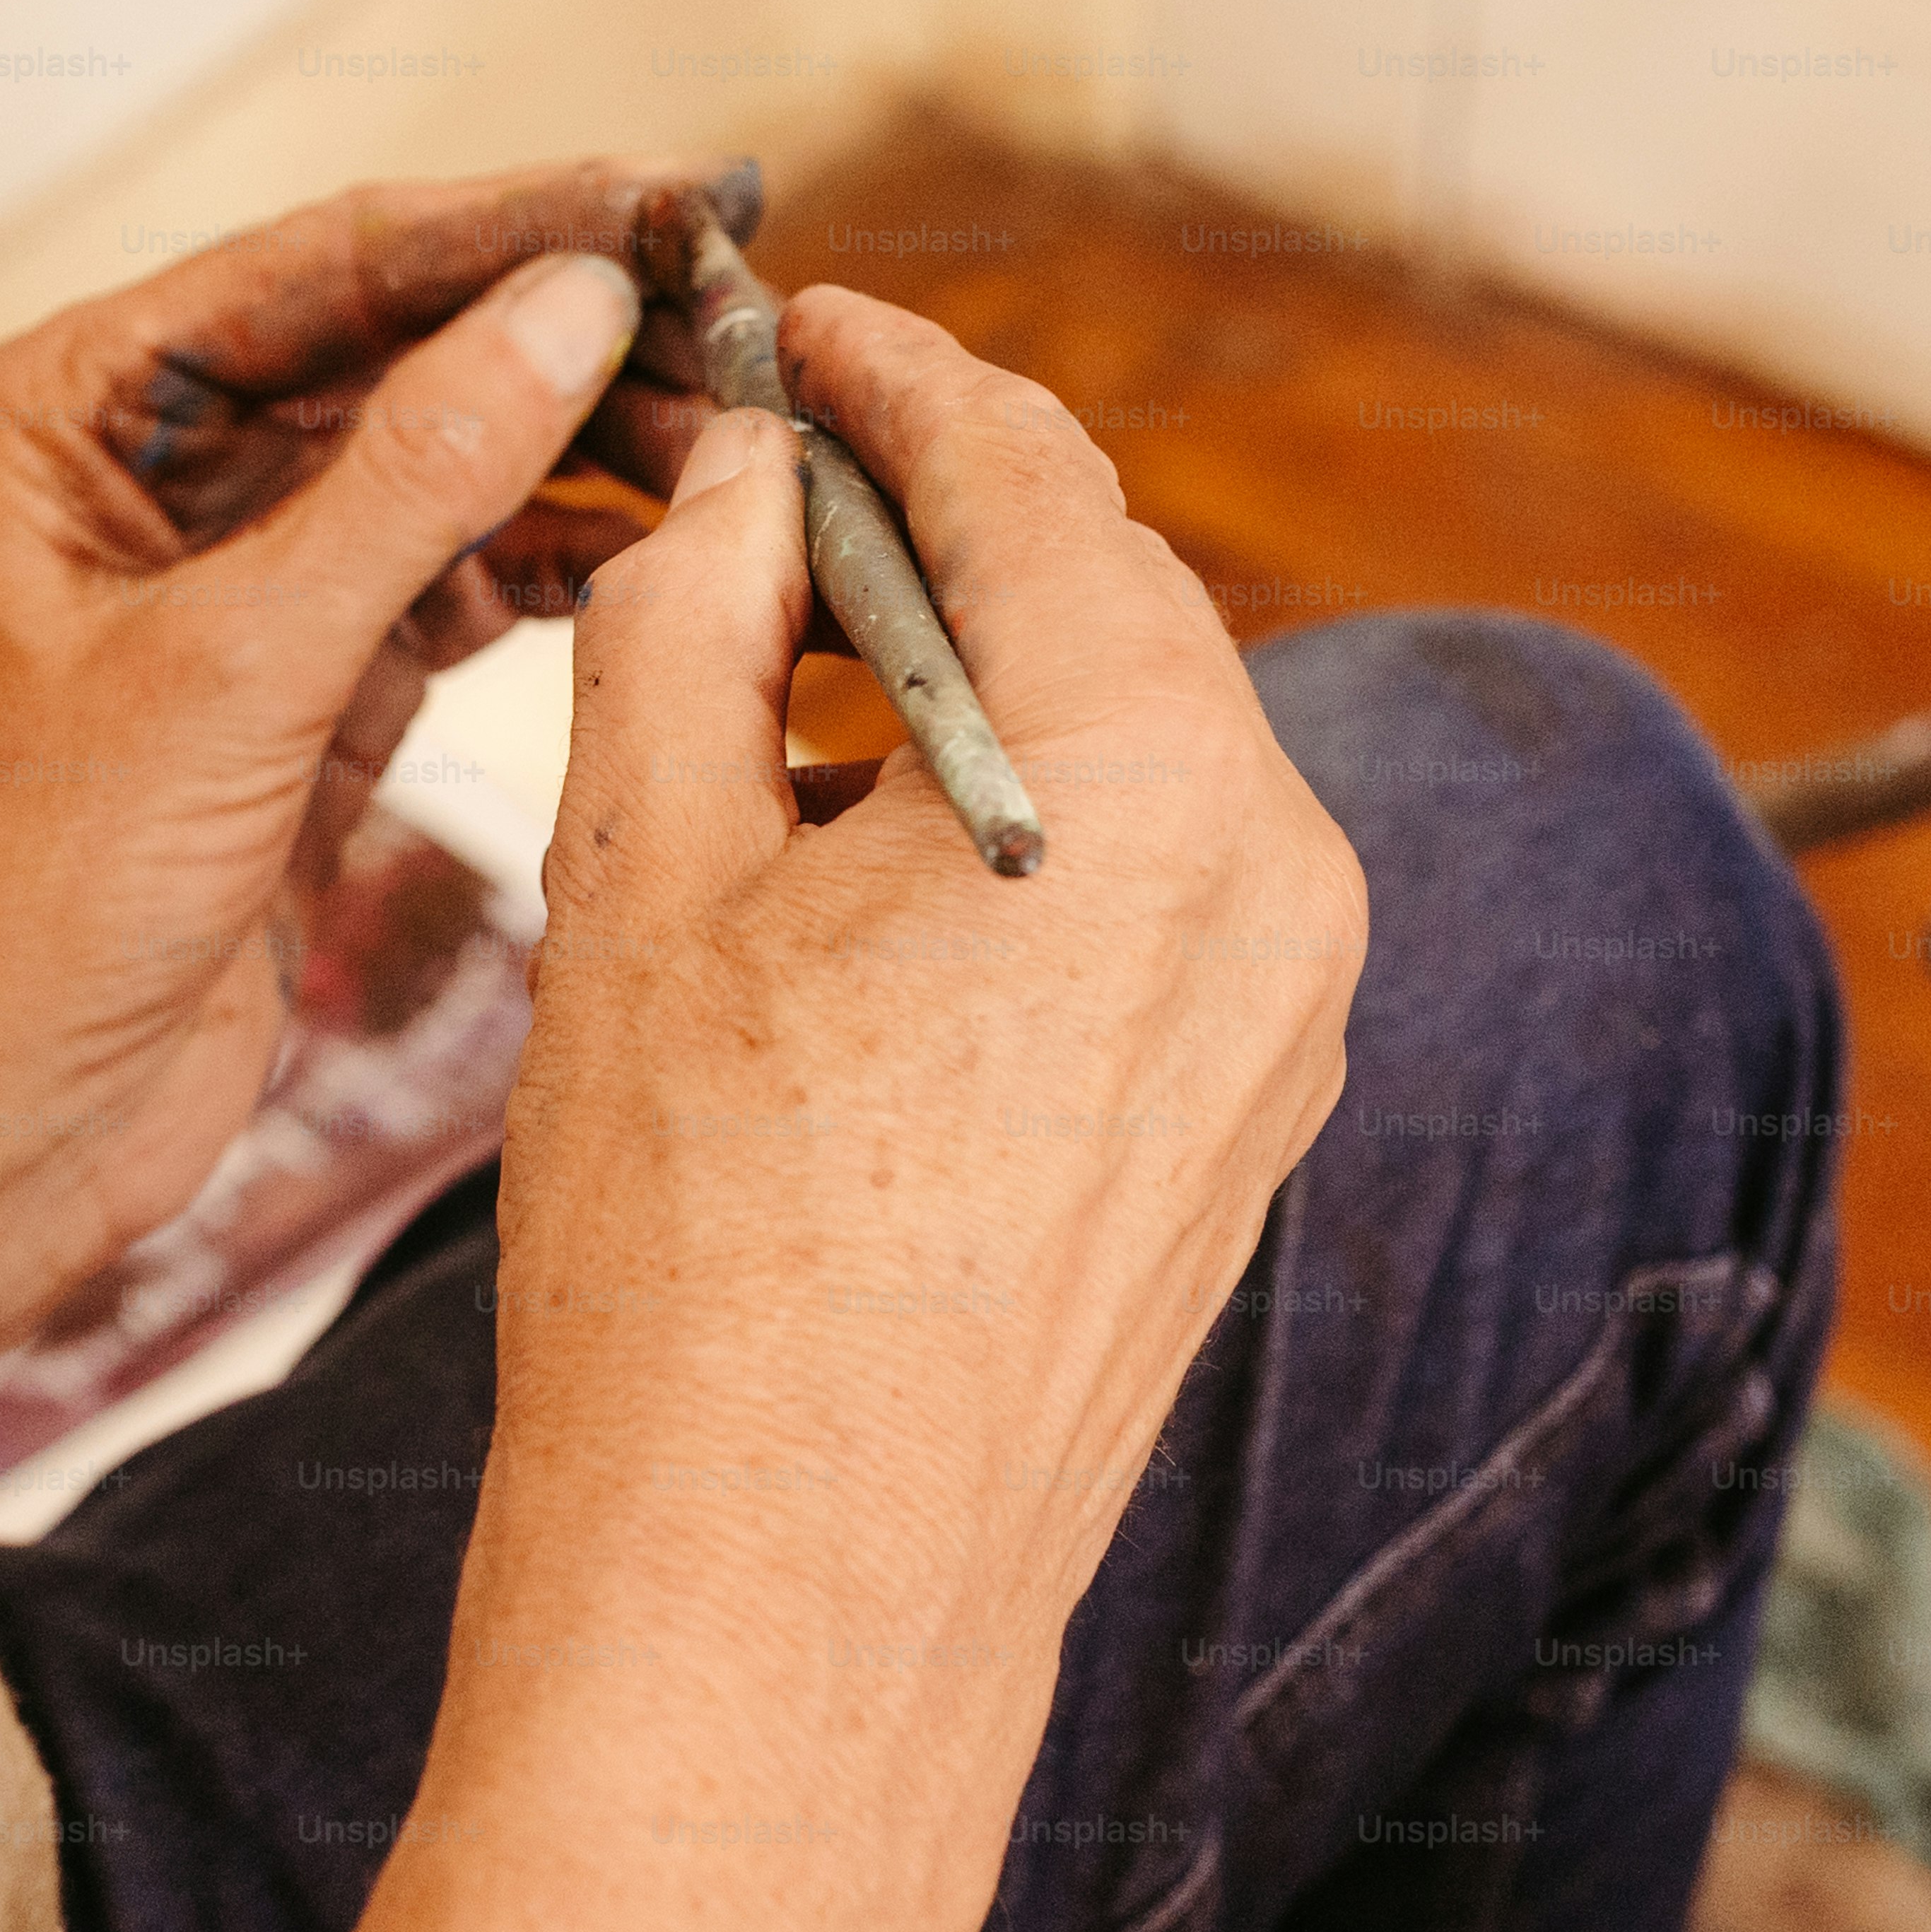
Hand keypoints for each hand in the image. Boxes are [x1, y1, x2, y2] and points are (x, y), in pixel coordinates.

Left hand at [0, 159, 757, 1436]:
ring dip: (584, 457)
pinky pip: (455, 589)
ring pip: (444, 473)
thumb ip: (411, 481)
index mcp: (80, 411)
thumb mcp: (232, 668)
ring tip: (735, 444)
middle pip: (403, 352)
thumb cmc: (24, 904)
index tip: (678, 202)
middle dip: (568, 338)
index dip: (515, 225)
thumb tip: (571, 307)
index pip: (331, 262)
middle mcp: (156, 476)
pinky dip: (557, 570)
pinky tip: (662, 553)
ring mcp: (238, 590)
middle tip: (743, 328)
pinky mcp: (304, 700)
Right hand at [332, 291, 1368, 1931]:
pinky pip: (1157, 894)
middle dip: (939, 527)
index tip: (804, 329)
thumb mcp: (643, 878)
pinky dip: (1029, 825)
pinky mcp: (1250, 1124)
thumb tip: (745, 485)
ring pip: (1137, 751)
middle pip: (1110, 605)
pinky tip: (879, 861)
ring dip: (976, 685)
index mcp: (1148, 783)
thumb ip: (694, 624)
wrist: (784, 1603)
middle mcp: (1276, 883)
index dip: (899, 375)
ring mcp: (1287, 1018)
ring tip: (786, 693)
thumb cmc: (696, 1259)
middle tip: (771, 493)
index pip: (1035, 480)